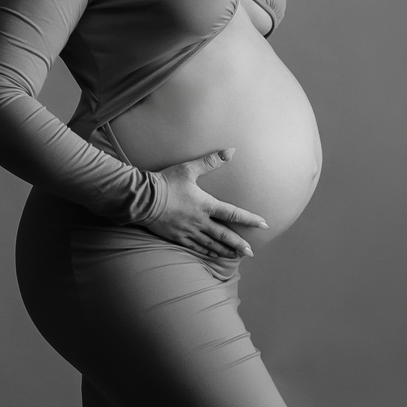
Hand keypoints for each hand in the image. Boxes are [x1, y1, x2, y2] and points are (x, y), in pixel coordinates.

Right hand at [143, 147, 266, 259]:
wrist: (142, 198)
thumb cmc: (166, 182)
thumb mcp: (188, 169)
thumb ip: (211, 161)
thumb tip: (231, 151)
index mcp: (205, 205)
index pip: (233, 214)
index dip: (250, 219)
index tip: (264, 225)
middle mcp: (199, 221)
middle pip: (224, 235)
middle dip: (239, 244)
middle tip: (251, 252)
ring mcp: (188, 231)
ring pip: (211, 244)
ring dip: (225, 250)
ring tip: (236, 256)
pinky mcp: (177, 237)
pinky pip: (195, 247)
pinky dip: (206, 251)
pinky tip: (213, 254)